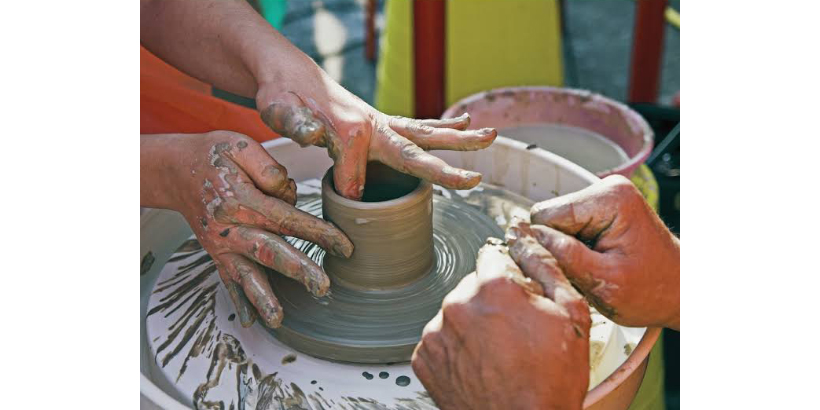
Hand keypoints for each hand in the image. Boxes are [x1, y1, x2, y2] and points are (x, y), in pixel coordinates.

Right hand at [142, 131, 352, 327]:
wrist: (175, 170)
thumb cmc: (213, 155)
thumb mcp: (240, 146)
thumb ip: (268, 168)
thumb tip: (290, 192)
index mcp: (242, 199)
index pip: (287, 218)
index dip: (318, 233)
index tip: (345, 246)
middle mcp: (231, 226)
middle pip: (270, 251)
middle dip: (298, 269)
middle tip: (322, 286)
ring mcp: (222, 244)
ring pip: (245, 273)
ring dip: (262, 297)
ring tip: (277, 319)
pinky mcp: (216, 253)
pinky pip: (228, 279)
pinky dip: (238, 300)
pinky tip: (250, 320)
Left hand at [256, 81, 496, 199]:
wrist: (284, 70)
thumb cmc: (280, 91)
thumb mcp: (281, 110)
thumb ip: (302, 128)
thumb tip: (325, 154)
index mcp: (352, 127)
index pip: (359, 169)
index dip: (348, 184)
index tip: (336, 193)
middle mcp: (374, 123)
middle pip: (419, 146)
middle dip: (447, 166)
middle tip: (475, 179)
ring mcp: (380, 122)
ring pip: (426, 133)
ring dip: (457, 138)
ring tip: (490, 135)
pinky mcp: (379, 123)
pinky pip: (416, 128)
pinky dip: (440, 127)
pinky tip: (461, 124)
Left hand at [411, 233, 589, 409]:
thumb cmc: (550, 382)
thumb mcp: (571, 314)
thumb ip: (547, 267)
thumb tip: (530, 241)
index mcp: (492, 287)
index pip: (494, 255)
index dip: (511, 273)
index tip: (519, 294)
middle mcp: (457, 304)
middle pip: (474, 285)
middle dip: (492, 301)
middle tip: (516, 332)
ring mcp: (437, 332)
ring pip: (456, 312)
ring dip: (473, 324)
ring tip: (498, 354)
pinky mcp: (424, 357)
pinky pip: (441, 339)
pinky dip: (457, 348)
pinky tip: (480, 364)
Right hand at [530, 175, 679, 329]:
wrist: (683, 290)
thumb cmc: (654, 290)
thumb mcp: (606, 283)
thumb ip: (565, 257)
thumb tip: (528, 240)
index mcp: (609, 199)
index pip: (545, 215)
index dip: (547, 246)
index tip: (566, 269)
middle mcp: (606, 188)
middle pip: (549, 217)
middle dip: (558, 248)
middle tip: (584, 273)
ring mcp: (605, 197)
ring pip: (556, 224)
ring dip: (566, 251)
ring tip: (593, 270)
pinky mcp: (603, 209)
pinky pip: (569, 227)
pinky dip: (575, 249)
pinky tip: (595, 263)